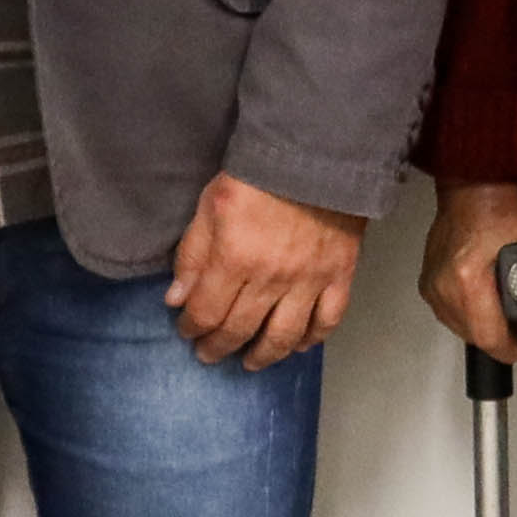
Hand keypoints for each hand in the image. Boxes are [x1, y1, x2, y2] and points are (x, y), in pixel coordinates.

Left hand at [169, 170, 368, 369]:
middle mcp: (271, 279)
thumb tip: (176, 299)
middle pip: (240, 329)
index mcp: (234, 259)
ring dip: (264, 356)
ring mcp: (309, 280)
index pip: (206, 311)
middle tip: (209, 354)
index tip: (186, 331)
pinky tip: (299, 346)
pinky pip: (328, 319)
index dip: (192, 328)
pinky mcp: (339, 274)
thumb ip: (191, 254)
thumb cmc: (255, 176)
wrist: (315, 153)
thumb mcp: (209, 206)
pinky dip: (313, 338)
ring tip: (250, 363)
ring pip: (285, 335)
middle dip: (219, 346)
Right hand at [421, 180, 516, 360]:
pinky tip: (487, 309)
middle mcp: (442, 287)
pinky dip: (468, 318)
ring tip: (508, 322)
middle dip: (500, 341)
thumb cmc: (505, 206)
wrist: (470, 183)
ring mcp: (430, 284)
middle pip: (471, 335)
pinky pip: (447, 313)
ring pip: (457, 327)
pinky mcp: (425, 280)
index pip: (487, 334)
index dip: (509, 351)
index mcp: (468, 278)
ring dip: (483, 331)